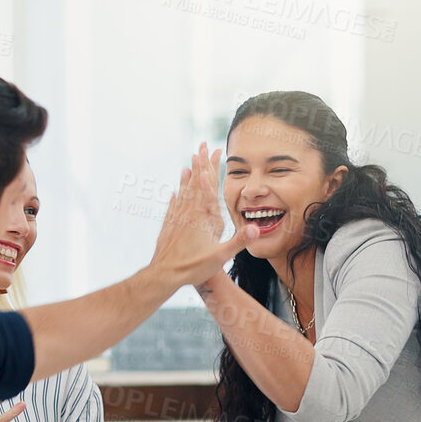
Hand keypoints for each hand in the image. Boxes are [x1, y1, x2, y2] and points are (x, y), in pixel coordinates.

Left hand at [150, 143, 253, 288]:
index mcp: (202, 216)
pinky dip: (175, 197)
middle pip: (195, 183)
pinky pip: (173, 207)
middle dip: (200, 164)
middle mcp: (188, 213)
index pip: (208, 186)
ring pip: (183, 193)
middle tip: (201, 146)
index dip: (210, 167)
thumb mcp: (220, 256)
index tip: (211, 151)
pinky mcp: (169, 227)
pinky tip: (174, 193)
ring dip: (187, 178)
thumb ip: (239, 241)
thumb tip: (256, 230)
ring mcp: (177, 219)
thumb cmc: (192, 267)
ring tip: (189, 165)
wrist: (163, 275)